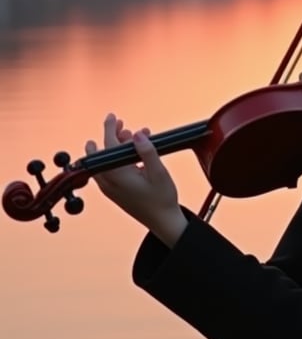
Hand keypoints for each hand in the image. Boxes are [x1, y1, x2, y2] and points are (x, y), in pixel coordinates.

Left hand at [85, 114, 187, 246]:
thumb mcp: (159, 173)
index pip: (108, 145)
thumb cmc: (162, 199)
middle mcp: (108, 182)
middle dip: (111, 136)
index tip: (113, 116)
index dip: (109, 128)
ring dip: (117, 147)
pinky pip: (109, 170)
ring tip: (135, 139)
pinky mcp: (114, 192)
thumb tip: (137, 134)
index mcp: (117, 175)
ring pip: (105, 161)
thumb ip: (147, 152)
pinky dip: (117, 158)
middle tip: (123, 127)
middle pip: (101, 153)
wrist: (163, 222)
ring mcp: (109, 188)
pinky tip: (134, 155)